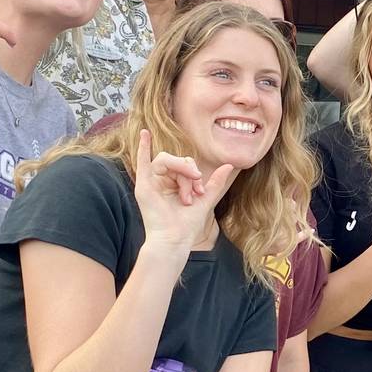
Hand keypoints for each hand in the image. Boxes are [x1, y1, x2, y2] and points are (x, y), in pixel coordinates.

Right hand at [132, 129, 235, 247]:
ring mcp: (151, 183)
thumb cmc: (187, 224)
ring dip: (180, 174)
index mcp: (175, 183)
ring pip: (166, 161)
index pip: (186, 165)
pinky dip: (143, 146)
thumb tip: (229, 165)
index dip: (195, 172)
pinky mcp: (143, 186)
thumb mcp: (206, 199)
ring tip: (186, 195)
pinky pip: (141, 161)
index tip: (201, 189)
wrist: (176, 239)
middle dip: (189, 173)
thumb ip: (215, 182)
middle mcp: (162, 181)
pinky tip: (145, 133)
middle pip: (177, 162)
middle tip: (196, 191)